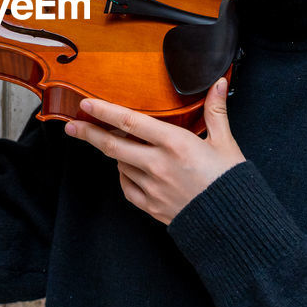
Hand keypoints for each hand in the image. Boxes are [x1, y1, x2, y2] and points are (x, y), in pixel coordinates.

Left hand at [63, 78, 243, 224]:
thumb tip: (218, 83)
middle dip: (89, 133)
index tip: (86, 104)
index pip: (130, 121)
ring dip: (115, 153)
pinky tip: (128, 168)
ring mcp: (152, 187)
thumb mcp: (225, 142)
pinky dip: (124, 175)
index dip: (105, 111)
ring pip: (120, 164)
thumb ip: (216, 111)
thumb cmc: (230, 181)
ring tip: (118, 143)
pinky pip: (127, 187)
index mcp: (175, 143)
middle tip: (72, 125)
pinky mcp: (151, 206)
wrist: (234, 223)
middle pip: (113, 145)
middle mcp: (158, 164)